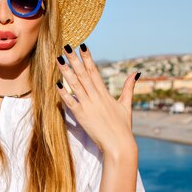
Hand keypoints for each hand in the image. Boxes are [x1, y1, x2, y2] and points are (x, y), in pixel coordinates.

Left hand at [55, 44, 138, 158]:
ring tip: (59, 59)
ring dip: (66, 72)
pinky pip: (70, 103)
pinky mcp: (82, 117)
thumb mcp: (126, 105)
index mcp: (105, 94)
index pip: (95, 71)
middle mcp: (96, 97)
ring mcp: (88, 106)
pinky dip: (64, 94)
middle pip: (83, 74)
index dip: (88, 58)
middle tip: (66, 47)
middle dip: (74, 60)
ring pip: (75, 85)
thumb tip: (135, 73)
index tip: (82, 46)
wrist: (119, 145)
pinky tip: (56, 84)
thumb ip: (128, 88)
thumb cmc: (123, 127)